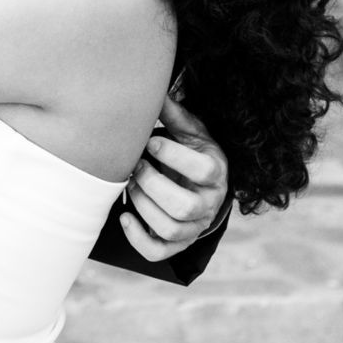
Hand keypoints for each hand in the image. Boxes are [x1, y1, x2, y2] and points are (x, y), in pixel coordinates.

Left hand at [120, 92, 229, 262]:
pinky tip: (125, 216)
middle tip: (136, 166)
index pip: (204, 170)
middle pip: (184, 206)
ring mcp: (194, 227)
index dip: (174, 156)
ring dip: (143, 205)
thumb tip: (156, 90)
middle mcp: (209, 204)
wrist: (202, 184)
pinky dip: (138, 238)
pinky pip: (158, 252)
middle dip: (152, 184)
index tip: (150, 143)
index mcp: (216, 173)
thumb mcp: (190, 133)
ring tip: (130, 184)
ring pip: (170, 228)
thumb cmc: (192, 152)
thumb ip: (176, 115)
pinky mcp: (178, 243)